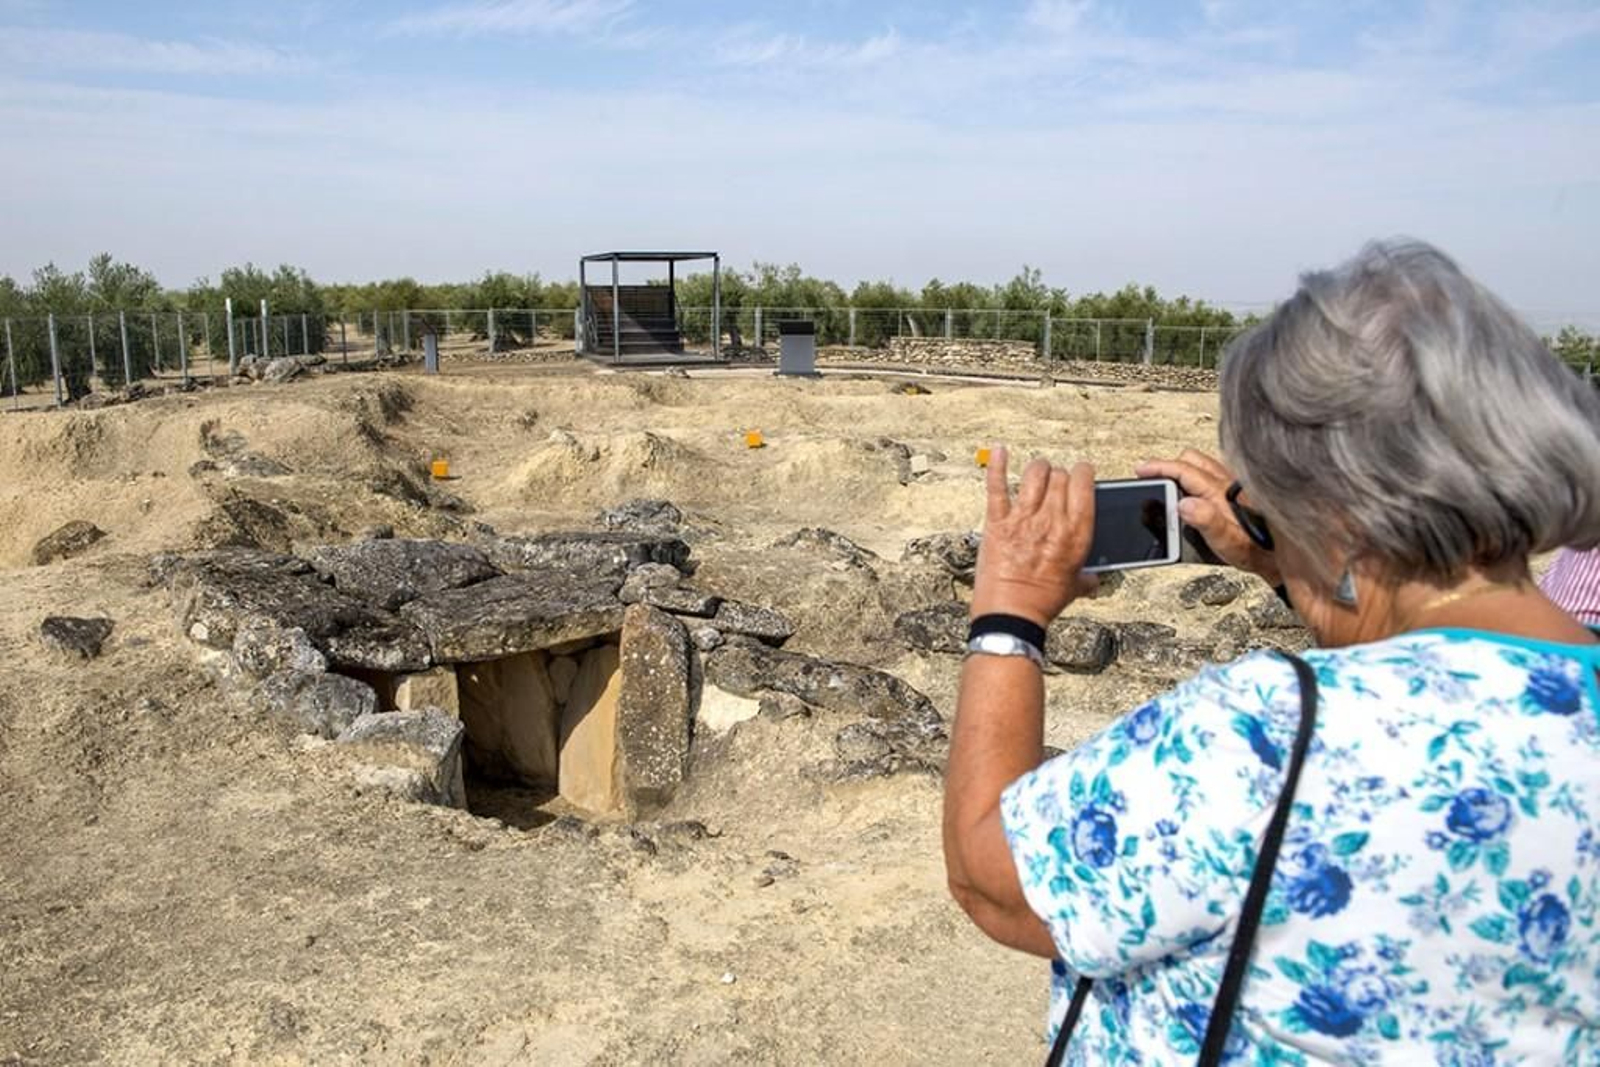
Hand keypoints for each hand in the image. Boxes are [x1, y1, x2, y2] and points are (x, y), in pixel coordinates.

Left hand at [970, 447, 1096, 626]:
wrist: (1011, 615)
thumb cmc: (1043, 602)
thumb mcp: (1075, 586)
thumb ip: (1088, 576)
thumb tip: (1096, 578)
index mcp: (1076, 532)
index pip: (1084, 484)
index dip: (1083, 473)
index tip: (1081, 473)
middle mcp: (1052, 520)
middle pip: (1059, 476)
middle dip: (1060, 475)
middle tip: (1056, 482)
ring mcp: (1023, 519)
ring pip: (1034, 475)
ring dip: (1038, 469)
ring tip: (1037, 472)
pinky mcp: (996, 523)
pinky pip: (997, 486)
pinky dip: (997, 465)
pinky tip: (1000, 451)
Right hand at [1136, 450, 1281, 585]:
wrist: (1281, 557)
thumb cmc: (1257, 552)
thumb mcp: (1229, 544)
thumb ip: (1207, 522)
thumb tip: (1184, 503)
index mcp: (1221, 493)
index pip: (1184, 470)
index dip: (1159, 467)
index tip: (1141, 470)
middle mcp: (1228, 484)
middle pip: (1192, 460)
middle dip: (1169, 466)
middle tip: (1152, 478)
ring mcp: (1234, 485)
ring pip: (1203, 464)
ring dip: (1184, 469)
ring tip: (1169, 483)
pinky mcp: (1240, 491)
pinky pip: (1214, 473)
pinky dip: (1199, 475)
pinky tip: (1195, 491)